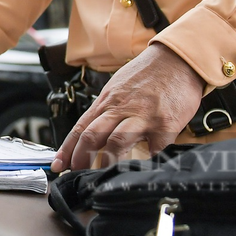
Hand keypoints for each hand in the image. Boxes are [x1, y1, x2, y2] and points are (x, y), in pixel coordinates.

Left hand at [52, 44, 204, 172]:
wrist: (177, 59)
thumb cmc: (147, 75)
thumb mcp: (119, 88)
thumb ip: (107, 111)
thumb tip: (91, 137)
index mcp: (107, 100)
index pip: (81, 127)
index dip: (67, 149)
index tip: (58, 165)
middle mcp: (121, 108)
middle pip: (92, 135)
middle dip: (80, 159)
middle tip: (75, 174)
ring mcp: (143, 117)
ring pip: (116, 142)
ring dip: (106, 162)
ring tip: (101, 176)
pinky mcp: (166, 125)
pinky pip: (153, 150)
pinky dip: (146, 162)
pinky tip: (140, 169)